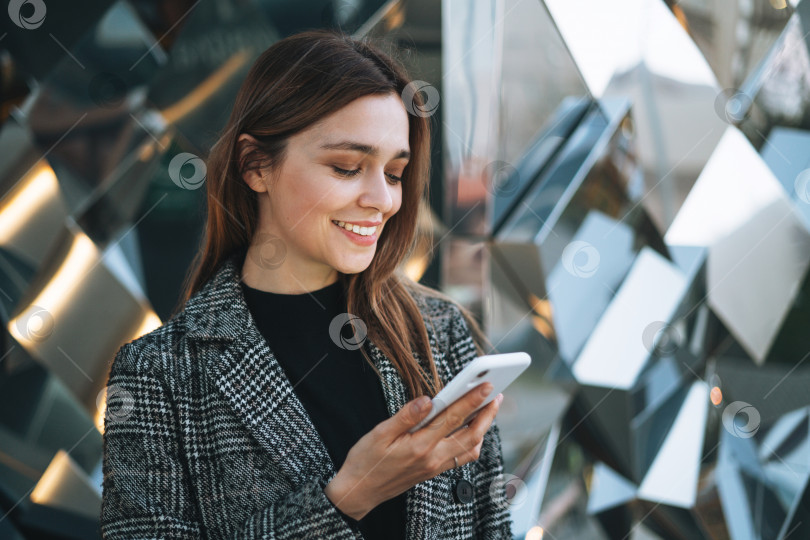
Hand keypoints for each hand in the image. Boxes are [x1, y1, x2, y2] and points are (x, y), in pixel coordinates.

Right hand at [324, 382, 502, 519]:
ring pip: (470, 448)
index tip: (486, 386)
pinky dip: (472, 441)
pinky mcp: (433, 471)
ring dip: (483, 428)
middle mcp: (433, 458)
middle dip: (487, 414)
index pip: (453, 418)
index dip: (472, 400)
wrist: (359, 492)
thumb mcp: (379, 434)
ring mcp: (435, 466)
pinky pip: (461, 457)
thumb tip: (426, 400)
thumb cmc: (366, 461)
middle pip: (471, 434)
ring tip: (487, 409)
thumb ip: (405, 416)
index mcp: (420, 446)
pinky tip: (470, 429)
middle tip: (496, 395)